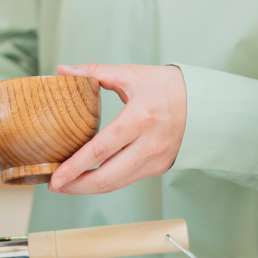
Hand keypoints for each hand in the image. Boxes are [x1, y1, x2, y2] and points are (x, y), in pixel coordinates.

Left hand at [48, 63, 186, 194]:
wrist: (203, 101)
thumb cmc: (166, 86)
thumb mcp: (131, 74)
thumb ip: (94, 72)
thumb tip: (63, 70)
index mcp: (139, 118)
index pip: (100, 150)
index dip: (75, 167)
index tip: (55, 177)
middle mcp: (149, 144)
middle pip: (106, 178)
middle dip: (76, 186)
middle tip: (54, 185)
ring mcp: (156, 159)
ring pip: (116, 185)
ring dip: (88, 188)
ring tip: (67, 184)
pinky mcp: (159, 167)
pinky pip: (127, 179)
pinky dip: (107, 181)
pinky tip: (91, 177)